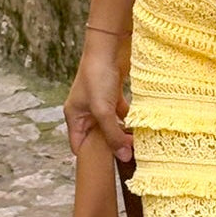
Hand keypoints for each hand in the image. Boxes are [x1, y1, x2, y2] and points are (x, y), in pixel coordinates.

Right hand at [63, 31, 133, 162]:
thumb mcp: (102, 110)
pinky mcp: (113, 95)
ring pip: (112, 126)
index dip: (91, 158)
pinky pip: (122, 114)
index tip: (107, 170)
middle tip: (128, 160)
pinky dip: (130, 121)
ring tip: (138, 146)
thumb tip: (124, 157)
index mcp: (74, 116)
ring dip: (123, 134)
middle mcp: (85, 111)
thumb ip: (113, 134)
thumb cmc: (97, 76)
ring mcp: (100, 103)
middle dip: (111, 147)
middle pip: (98, 137)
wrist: (109, 46)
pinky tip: (141, 128)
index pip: (79, 145)